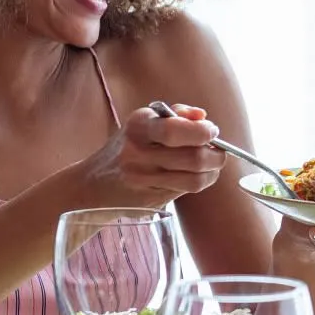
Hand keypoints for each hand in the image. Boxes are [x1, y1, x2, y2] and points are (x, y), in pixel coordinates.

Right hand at [77, 102, 227, 207]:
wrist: (94, 184)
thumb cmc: (128, 146)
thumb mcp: (145, 122)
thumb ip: (176, 114)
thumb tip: (202, 117)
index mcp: (138, 126)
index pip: (175, 130)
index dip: (202, 133)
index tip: (212, 132)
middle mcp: (137, 153)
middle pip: (193, 158)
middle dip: (216, 155)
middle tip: (219, 152)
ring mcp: (143, 180)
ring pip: (195, 179)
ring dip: (212, 172)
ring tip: (211, 165)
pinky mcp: (150, 200)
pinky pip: (186, 192)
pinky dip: (200, 183)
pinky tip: (196, 176)